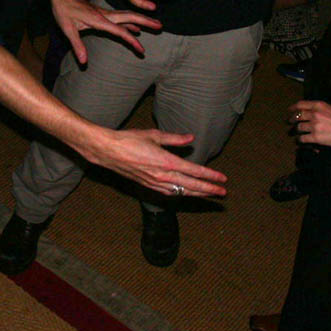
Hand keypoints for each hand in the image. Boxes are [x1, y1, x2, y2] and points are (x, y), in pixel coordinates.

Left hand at [50, 0, 162, 63]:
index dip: (132, 41)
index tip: (142, 50)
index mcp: (98, 19)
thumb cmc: (62, 11)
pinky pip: (121, 17)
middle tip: (160, 26)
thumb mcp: (67, 29)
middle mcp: (105, 14)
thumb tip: (84, 62)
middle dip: (146, 22)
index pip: (120, 31)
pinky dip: (130, 22)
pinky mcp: (102, 13)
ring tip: (155, 25)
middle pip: (130, 17)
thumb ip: (77, 45)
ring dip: (141, 20)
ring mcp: (105, 13)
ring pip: (127, 15)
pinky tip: (135, 28)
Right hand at [85, 128, 226, 197]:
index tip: (222, 179)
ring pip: (180, 192)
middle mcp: (162, 175)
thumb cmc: (129, 140)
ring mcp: (154, 183)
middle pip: (191, 186)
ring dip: (196, 194)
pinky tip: (186, 194)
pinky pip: (168, 193)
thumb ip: (175, 138)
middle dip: (208, 190)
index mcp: (167, 161)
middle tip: (223, 194)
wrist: (108, 151)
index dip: (210, 176)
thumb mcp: (154, 134)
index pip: (194, 171)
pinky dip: (180, 194)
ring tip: (209, 195)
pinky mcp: (147, 185)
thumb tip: (191, 138)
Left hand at [288, 100, 330, 148]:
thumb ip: (319, 110)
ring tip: (298, 132)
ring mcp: (314, 126)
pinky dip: (301, 140)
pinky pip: (302, 138)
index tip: (290, 110)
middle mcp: (315, 114)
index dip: (293, 107)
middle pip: (297, 116)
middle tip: (290, 122)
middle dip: (292, 119)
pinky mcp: (316, 137)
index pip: (300, 104)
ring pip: (299, 128)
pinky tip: (302, 141)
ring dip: (297, 131)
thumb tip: (309, 113)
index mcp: (319, 105)